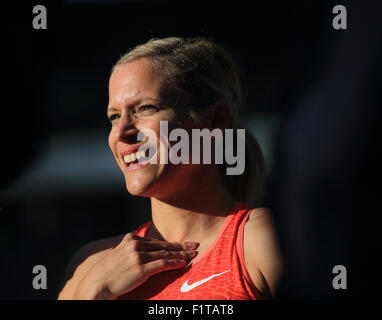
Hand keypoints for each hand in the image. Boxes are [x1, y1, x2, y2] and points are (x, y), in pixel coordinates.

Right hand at [74, 233, 198, 298]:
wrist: (97, 285)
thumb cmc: (109, 273)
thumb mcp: (121, 255)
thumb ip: (135, 250)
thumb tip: (152, 251)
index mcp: (131, 239)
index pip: (156, 241)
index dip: (172, 243)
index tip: (184, 243)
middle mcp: (134, 244)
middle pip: (163, 245)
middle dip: (180, 246)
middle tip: (194, 245)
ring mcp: (137, 256)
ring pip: (165, 254)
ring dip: (181, 254)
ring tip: (193, 254)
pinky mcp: (140, 268)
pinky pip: (162, 264)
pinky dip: (174, 263)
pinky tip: (183, 263)